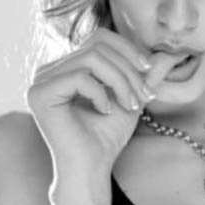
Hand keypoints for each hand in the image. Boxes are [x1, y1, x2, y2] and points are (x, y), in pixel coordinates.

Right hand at [25, 28, 181, 181]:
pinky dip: (100, 94)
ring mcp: (41, 80)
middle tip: (143, 97)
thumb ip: (142, 73)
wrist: (92, 167)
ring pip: (91, 58)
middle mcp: (50, 69)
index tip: (148, 69)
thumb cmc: (107, 135)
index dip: (127, 48)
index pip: (99, 37)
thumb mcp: (130, 95)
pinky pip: (79, 77)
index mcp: (67, 65)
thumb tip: (165, 54)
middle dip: (128, 70)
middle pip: (97, 46)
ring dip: (120, 81)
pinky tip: (105, 112)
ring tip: (130, 105)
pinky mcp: (38, 94)